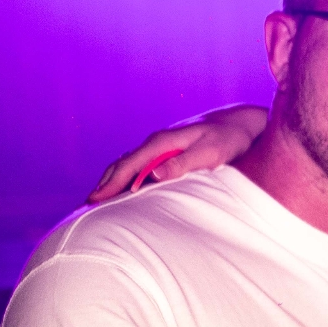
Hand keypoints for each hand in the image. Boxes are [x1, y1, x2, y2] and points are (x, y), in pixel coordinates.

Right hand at [89, 105, 268, 202]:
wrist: (240, 122)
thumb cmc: (228, 139)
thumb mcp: (209, 153)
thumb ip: (182, 163)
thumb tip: (154, 175)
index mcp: (162, 142)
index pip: (129, 166)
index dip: (111, 184)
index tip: (94, 201)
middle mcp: (157, 141)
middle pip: (123, 163)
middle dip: (105, 182)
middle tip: (87, 204)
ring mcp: (161, 144)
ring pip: (129, 162)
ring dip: (112, 178)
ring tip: (100, 198)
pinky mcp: (167, 148)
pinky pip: (139, 162)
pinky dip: (126, 174)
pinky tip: (125, 185)